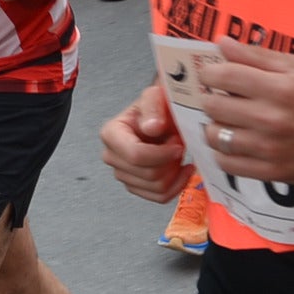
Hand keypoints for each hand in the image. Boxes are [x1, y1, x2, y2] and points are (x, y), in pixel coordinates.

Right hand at [101, 84, 189, 203]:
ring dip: (175, 172)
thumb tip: (151, 127)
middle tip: (178, 144)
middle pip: (148, 174)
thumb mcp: (154, 96)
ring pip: (156, 187)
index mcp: (111, 134)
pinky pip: (159, 197)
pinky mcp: (135, 185)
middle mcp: (112, 156)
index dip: (162, 154)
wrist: (160, 117)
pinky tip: (182, 169)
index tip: (177, 145)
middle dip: (171, 161)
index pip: (136, 155)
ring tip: (177, 153)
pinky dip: (176, 185)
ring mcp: (122, 173)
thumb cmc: (155, 108)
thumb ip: (152, 107)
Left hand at [192, 38, 293, 188]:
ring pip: (215, 135)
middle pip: (213, 106)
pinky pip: (225, 163)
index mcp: (279, 88)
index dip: (209, 73)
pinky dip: (223, 152)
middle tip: (221, 98)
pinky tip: (234, 143)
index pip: (224, 76)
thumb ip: (257, 55)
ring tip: (227, 121)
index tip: (211, 75)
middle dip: (211, 98)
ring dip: (215, 125)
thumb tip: (222, 42)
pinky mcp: (268, 171)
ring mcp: (268, 148)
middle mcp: (271, 118)